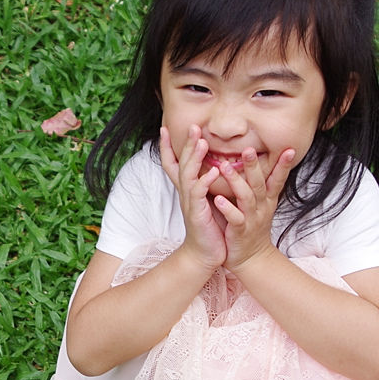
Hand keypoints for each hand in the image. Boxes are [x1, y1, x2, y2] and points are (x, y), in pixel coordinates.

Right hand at [159, 126, 226, 275]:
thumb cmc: (209, 226)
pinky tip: (213, 172)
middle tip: (193, 125)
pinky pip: (198, 194)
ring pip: (188, 175)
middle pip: (181, 163)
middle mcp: (185, 193)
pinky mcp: (196, 214)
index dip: (167, 146)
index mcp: (187, 189)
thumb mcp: (206, 200)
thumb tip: (214, 165)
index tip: (164, 128)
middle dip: (185, 144)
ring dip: (194, 158)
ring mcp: (189, 203)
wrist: (205, 254)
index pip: (173, 163)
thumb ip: (206, 183)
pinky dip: (205, 182)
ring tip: (201, 142)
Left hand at [214, 147, 296, 271]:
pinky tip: (217, 199)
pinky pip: (235, 218)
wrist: (251, 258)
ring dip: (236, 182)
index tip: (290, 149)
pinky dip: (227, 208)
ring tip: (224, 167)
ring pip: (246, 198)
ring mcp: (251, 219)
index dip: (284, 165)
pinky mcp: (240, 231)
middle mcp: (262, 207)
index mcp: (267, 200)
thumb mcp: (262, 205)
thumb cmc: (252, 227)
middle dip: (254, 166)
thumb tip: (259, 163)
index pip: (277, 179)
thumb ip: (261, 185)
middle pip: (260, 184)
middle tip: (248, 149)